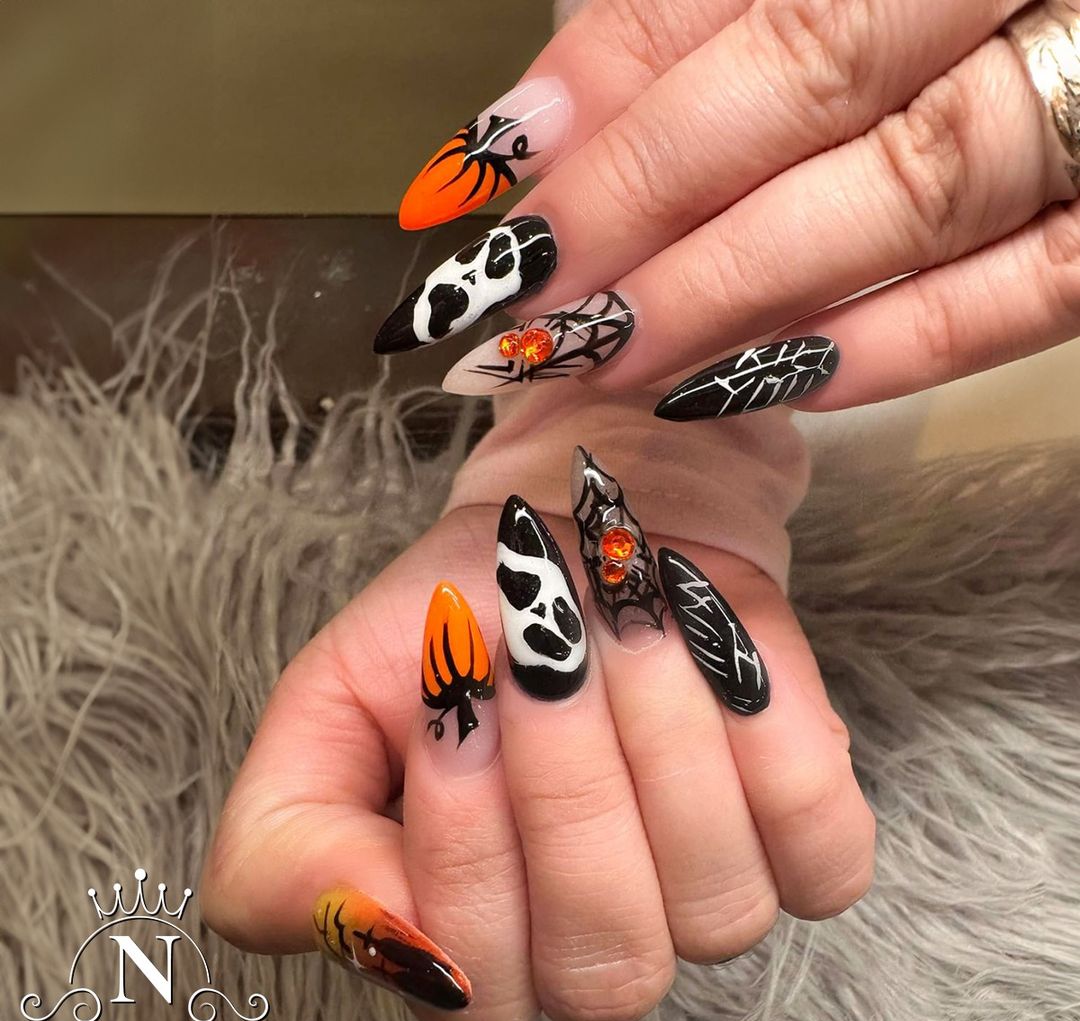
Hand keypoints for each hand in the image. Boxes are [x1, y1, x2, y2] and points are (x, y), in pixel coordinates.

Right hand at [200, 451, 873, 1020]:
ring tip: (623, 619)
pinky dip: (770, 736)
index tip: (455, 692)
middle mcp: (588, 946)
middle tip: (544, 644)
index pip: (471, 987)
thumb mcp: (333, 696)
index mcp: (464, 932)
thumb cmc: (462, 611)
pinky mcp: (812, 853)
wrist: (582, 537)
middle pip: (603, 959)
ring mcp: (708, 909)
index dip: (465, 841)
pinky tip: (717, 659)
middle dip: (568, 777)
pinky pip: (825, 852)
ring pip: (717, 910)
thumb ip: (291, 836)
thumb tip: (363, 930)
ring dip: (663, 734)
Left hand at [376, 0, 1079, 415]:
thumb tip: (545, 126)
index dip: (617, 84)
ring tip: (610, 361)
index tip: (491, 168)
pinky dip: (892, 347)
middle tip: (527, 304)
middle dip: (646, 206)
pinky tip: (759, 383)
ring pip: (918, 195)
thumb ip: (704, 13)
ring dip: (739, 295)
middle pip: (822, 86)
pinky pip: (1024, 297)